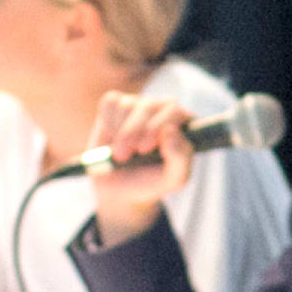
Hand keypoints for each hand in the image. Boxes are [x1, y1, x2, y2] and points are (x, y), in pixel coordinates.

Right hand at [83, 91, 203, 241]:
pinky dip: (107, 124)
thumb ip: (180, 157)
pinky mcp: (117, 103)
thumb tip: (171, 130)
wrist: (119, 188)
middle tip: (124, 156)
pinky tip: (111, 141)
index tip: (144, 149)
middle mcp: (163, 109)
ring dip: (119, 132)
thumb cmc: (151, 182)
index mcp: (184, 124)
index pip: (175, 112)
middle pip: (149, 106)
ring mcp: (140, 104)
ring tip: (120, 155)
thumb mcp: (173, 179)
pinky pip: (111, 103)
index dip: (157, 127)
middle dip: (134, 131)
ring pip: (127, 105)